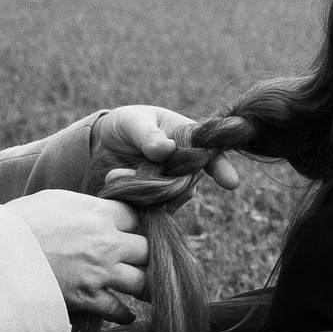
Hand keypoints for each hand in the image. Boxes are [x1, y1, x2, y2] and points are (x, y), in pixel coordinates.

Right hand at [17, 190, 149, 320]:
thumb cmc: (20, 221)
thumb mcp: (57, 199)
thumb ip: (88, 206)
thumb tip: (102, 211)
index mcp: (100, 213)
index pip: (138, 218)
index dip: (138, 225)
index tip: (134, 233)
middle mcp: (107, 242)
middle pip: (149, 249)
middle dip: (147, 255)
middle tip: (143, 261)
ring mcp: (99, 272)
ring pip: (142, 281)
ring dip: (143, 284)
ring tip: (145, 289)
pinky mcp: (86, 298)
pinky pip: (118, 309)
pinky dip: (125, 313)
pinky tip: (126, 313)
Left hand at [91, 104, 242, 199]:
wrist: (102, 144)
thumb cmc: (126, 125)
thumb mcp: (133, 122)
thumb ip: (148, 134)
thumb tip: (166, 149)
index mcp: (189, 138)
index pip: (212, 153)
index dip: (222, 167)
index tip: (230, 182)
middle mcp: (185, 165)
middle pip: (190, 182)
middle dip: (167, 183)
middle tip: (132, 172)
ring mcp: (171, 185)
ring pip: (172, 199)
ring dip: (146, 192)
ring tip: (116, 175)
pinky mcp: (156, 201)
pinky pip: (154, 209)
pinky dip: (136, 202)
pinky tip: (118, 187)